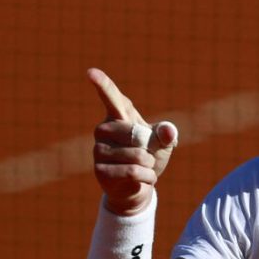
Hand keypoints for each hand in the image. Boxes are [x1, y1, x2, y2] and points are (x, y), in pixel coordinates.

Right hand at [88, 68, 177, 215]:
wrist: (140, 185)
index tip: (90, 72)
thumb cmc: (149, 156)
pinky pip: (132, 172)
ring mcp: (98, 150)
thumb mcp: (163, 143)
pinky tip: (142, 179)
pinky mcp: (99, 170)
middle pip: (135, 134)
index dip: (102, 84)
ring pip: (136, 156)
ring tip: (144, 168)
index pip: (111, 97)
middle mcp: (104, 130)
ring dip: (150, 165)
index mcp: (119, 116)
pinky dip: (146, 177)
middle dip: (150, 148)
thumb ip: (166, 134)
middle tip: (147, 155)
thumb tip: (168, 131)